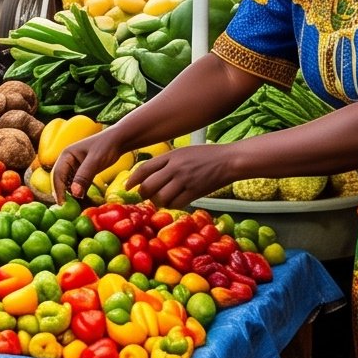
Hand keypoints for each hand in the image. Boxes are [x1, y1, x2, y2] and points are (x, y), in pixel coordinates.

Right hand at [51, 127, 119, 199]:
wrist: (118, 140)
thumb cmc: (106, 146)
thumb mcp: (95, 161)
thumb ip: (84, 176)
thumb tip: (74, 193)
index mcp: (66, 155)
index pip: (57, 175)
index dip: (58, 190)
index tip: (62, 203)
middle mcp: (67, 160)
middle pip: (60, 179)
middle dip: (61, 192)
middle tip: (65, 207)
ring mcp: (74, 165)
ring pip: (68, 182)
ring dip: (69, 192)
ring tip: (74, 205)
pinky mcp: (82, 170)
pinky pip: (77, 182)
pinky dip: (78, 190)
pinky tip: (82, 198)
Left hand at [123, 143, 237, 210]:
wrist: (229, 160)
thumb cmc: (206, 155)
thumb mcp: (183, 152)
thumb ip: (167, 161)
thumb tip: (150, 174)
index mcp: (170, 156)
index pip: (144, 168)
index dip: (133, 179)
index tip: (128, 186)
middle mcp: (175, 168)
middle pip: (149, 185)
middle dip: (143, 193)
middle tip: (144, 196)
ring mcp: (185, 180)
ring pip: (161, 197)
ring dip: (158, 202)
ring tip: (160, 200)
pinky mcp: (195, 191)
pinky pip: (177, 203)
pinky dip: (172, 205)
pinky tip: (173, 203)